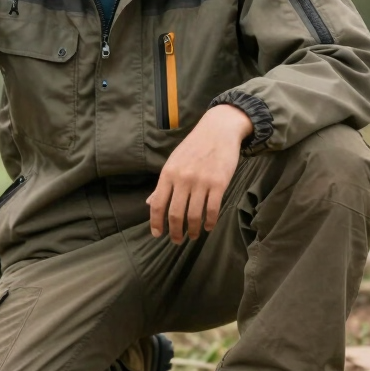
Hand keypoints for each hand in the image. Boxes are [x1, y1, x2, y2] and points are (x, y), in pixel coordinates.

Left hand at [147, 104, 253, 242]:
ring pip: (194, 215)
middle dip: (175, 232)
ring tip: (193, 235)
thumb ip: (163, 184)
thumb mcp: (173, 162)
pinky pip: (212, 209)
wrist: (218, 130)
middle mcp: (183, 178)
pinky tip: (208, 227)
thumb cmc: (194, 147)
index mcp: (168, 173)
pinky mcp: (219, 183)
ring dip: (193, 230)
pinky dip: (210, 222)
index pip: (157, 203)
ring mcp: (201, 181)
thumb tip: (150, 203)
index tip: (157, 234)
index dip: (156, 222)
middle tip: (177, 240)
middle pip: (175, 213)